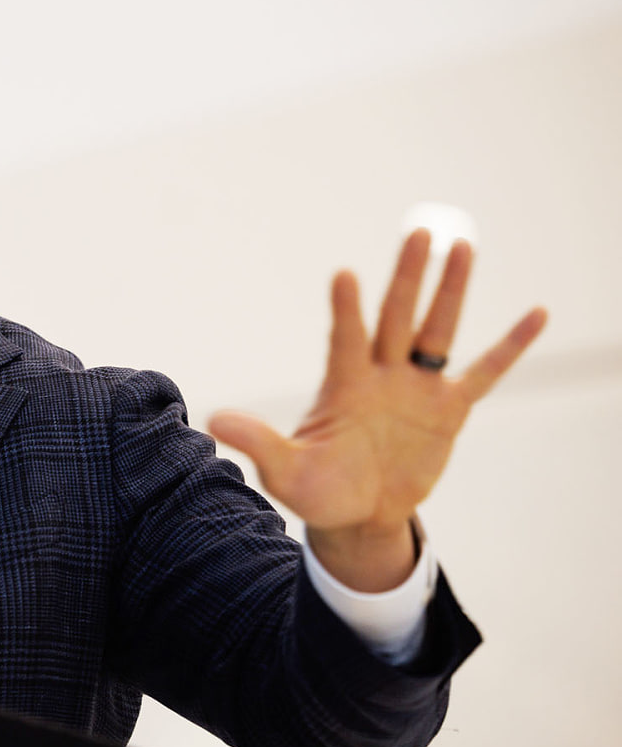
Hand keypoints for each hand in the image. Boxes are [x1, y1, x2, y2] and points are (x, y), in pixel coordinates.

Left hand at [208, 229, 546, 591]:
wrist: (358, 515)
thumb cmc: (317, 490)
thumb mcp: (284, 471)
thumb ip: (257, 441)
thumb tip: (211, 419)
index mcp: (342, 385)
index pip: (345, 337)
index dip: (345, 309)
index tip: (344, 275)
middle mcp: (380, 374)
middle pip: (395, 316)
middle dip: (407, 277)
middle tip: (419, 231)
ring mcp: (416, 387)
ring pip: (437, 329)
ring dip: (450, 291)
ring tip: (461, 244)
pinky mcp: (449, 409)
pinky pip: (484, 371)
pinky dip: (509, 346)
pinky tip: (535, 314)